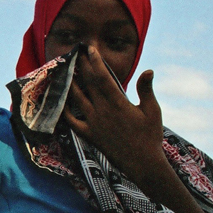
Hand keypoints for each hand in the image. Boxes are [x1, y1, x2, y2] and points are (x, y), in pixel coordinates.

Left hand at [63, 45, 164, 184]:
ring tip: (65, 72)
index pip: (103, 77)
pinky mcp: (89, 135)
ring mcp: (94, 123)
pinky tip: (61, 100)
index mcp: (118, 102)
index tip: (90, 49)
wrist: (142, 163)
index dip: (95, 61)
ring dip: (70, 84)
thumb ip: (146, 90)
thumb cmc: (150, 136)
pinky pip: (72, 121)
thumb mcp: (152, 111)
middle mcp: (102, 111)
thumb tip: (148, 70)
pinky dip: (64, 110)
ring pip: (77, 99)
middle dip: (81, 67)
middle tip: (75, 54)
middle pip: (87, 84)